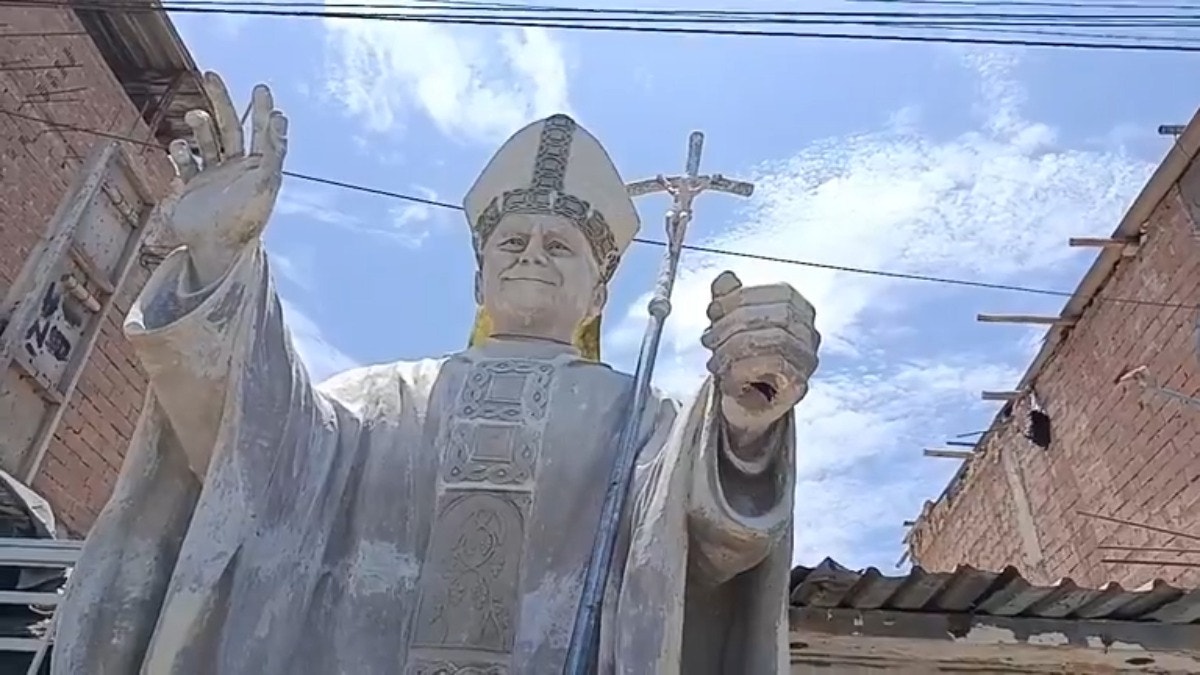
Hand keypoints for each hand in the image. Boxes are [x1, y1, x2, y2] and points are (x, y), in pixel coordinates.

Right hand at [159, 72, 288, 284]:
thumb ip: (274, 151)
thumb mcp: (266, 182)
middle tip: (211, 74)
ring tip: (195, 117)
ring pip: (206, 142)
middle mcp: (237, 170)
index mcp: (259, 168)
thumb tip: (280, 118)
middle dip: (222, 101)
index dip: (263, 111)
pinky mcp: (192, 190)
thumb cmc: (246, 218)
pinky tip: (178, 148)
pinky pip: (185, 165)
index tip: (261, 89)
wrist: (216, 249)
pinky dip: (180, 153)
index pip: (262, 132)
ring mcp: (214, 178)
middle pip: (230, 127)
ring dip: (200, 126)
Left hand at [701, 271, 819, 443]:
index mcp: (798, 307)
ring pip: (778, 340)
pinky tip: (726, 378)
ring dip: (736, 349)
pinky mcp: (800, 384)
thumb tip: (725, 279)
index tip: (713, 309)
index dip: (743, 297)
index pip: (780, 292)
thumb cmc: (740, 359)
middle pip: (780, 315)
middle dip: (736, 324)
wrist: (745, 404)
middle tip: (708, 340)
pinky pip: (775, 368)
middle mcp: (810, 331)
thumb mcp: (728, 323)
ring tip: (714, 362)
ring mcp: (808, 358)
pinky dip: (743, 371)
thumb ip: (728, 298)